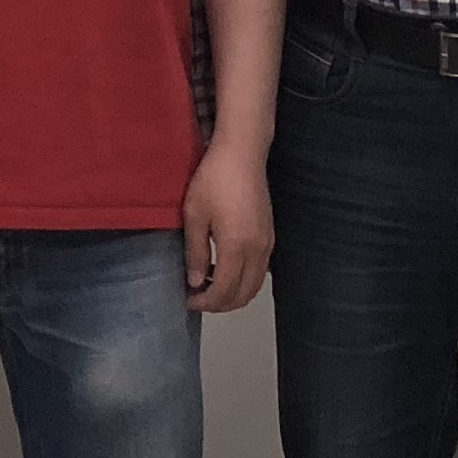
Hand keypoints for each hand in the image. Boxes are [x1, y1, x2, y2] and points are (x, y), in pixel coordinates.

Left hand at [182, 134, 273, 313]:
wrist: (242, 153)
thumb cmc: (214, 178)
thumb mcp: (194, 215)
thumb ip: (195, 251)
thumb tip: (194, 280)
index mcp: (237, 247)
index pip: (224, 291)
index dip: (205, 302)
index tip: (188, 299)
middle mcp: (258, 250)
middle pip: (243, 295)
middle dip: (219, 304)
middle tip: (197, 298)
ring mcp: (267, 244)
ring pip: (254, 285)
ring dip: (233, 293)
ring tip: (208, 285)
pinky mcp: (270, 236)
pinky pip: (259, 271)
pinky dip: (243, 280)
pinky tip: (224, 269)